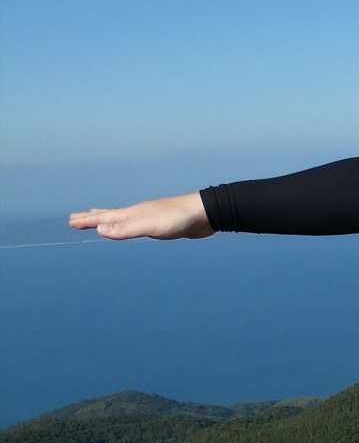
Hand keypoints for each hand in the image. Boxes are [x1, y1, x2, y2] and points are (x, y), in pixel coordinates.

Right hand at [69, 192, 214, 240]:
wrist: (204, 214)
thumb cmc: (178, 219)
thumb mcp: (150, 226)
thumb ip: (126, 229)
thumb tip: (100, 230)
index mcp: (133, 213)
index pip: (104, 218)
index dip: (87, 221)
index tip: (70, 222)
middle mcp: (138, 213)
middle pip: (110, 215)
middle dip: (91, 217)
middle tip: (74, 218)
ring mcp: (149, 217)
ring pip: (122, 218)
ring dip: (108, 219)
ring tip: (99, 220)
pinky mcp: (161, 224)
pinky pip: (136, 225)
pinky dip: (126, 225)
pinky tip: (132, 226)